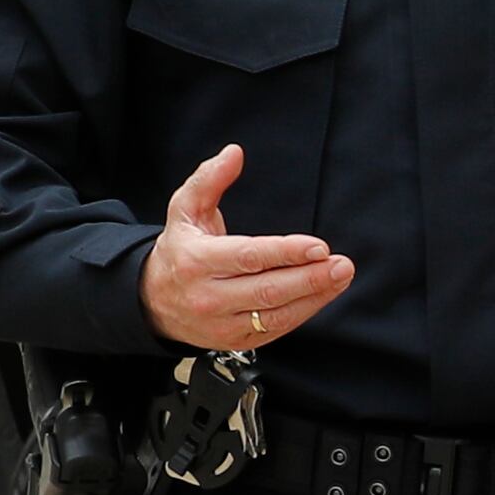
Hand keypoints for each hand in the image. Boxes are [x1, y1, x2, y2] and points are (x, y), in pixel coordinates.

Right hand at [140, 146, 355, 352]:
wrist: (153, 301)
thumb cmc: (179, 250)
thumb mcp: (184, 209)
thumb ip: (208, 179)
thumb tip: (234, 153)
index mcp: (196, 261)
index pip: (248, 257)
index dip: (286, 253)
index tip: (319, 247)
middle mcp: (208, 296)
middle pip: (267, 290)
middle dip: (310, 278)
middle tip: (341, 265)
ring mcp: (222, 324)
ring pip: (275, 315)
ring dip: (314, 297)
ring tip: (339, 277)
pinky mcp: (234, 341)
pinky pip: (275, 329)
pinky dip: (303, 312)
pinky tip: (323, 294)